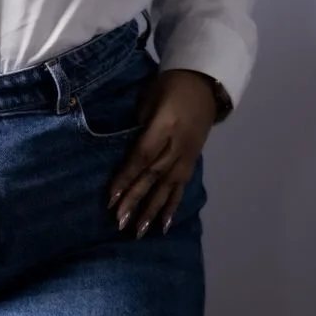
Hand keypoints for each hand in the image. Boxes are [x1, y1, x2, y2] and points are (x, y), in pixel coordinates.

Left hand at [106, 69, 216, 238]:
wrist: (204, 83)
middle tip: (120, 221)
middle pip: (153, 175)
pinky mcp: (193, 161)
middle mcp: (177, 145)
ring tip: (139, 231)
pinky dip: (172, 206)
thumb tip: (125, 153)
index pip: (142, 156)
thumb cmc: (169, 86)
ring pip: (168, 186)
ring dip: (152, 210)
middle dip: (135, 199)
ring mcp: (188, 156)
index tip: (111, 197)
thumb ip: (139, 126)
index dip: (127, 177)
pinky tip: (164, 225)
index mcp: (165, 126)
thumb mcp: (149, 97)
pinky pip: (181, 187)